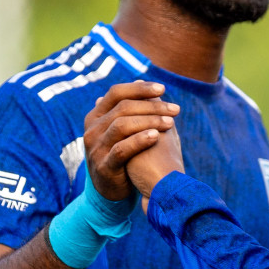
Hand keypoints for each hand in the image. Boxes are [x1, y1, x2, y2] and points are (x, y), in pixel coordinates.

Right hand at [83, 82, 179, 200]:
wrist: (112, 189)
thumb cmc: (123, 153)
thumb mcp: (123, 129)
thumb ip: (131, 108)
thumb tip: (141, 79)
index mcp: (96, 116)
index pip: (116, 93)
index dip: (139, 89)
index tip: (163, 89)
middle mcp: (92, 129)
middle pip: (123, 108)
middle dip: (152, 107)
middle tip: (175, 110)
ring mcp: (95, 148)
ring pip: (122, 126)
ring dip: (149, 121)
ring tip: (170, 123)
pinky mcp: (103, 167)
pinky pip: (121, 150)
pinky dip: (139, 141)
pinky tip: (156, 136)